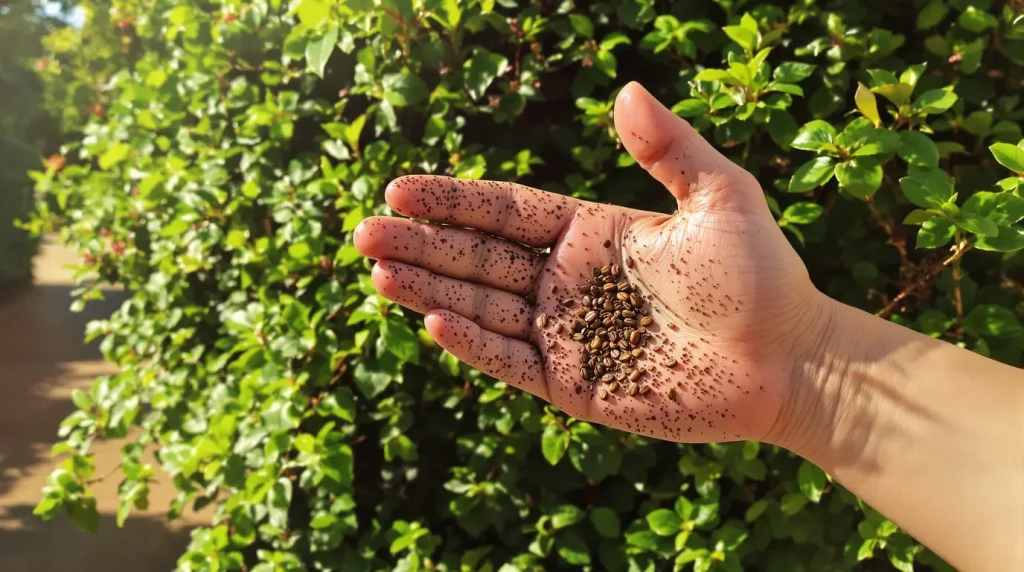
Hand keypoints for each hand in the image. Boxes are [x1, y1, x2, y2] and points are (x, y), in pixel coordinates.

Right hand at [354, 82, 826, 442]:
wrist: (790, 361)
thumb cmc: (762, 276)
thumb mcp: (721, 197)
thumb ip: (670, 148)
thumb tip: (624, 90)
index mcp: (591, 234)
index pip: (505, 212)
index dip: (452, 201)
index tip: (398, 189)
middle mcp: (568, 282)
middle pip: (479, 258)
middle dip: (421, 245)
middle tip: (363, 233)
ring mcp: (567, 333)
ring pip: (484, 308)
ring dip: (430, 290)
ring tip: (378, 274)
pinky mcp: (574, 384)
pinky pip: (512, 360)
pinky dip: (473, 343)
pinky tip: (433, 321)